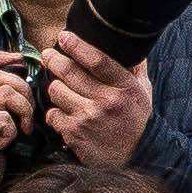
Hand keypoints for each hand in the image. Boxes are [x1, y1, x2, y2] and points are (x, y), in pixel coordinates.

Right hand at [0, 47, 44, 192]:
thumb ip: (2, 109)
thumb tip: (27, 94)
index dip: (2, 57)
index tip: (22, 59)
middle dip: (24, 90)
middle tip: (29, 114)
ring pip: (5, 93)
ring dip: (22, 111)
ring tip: (21, 130)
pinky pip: (2, 118)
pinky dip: (10, 132)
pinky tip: (3, 145)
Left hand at [43, 34, 156, 168]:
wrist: (136, 156)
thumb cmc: (136, 120)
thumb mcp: (143, 91)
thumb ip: (135, 67)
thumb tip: (130, 43)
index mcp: (125, 87)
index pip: (97, 61)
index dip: (77, 46)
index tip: (64, 36)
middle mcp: (106, 102)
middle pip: (69, 72)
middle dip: (54, 60)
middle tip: (49, 55)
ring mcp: (88, 118)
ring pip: (56, 91)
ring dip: (55, 87)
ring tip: (61, 88)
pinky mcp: (75, 134)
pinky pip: (52, 114)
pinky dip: (54, 112)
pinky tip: (63, 112)